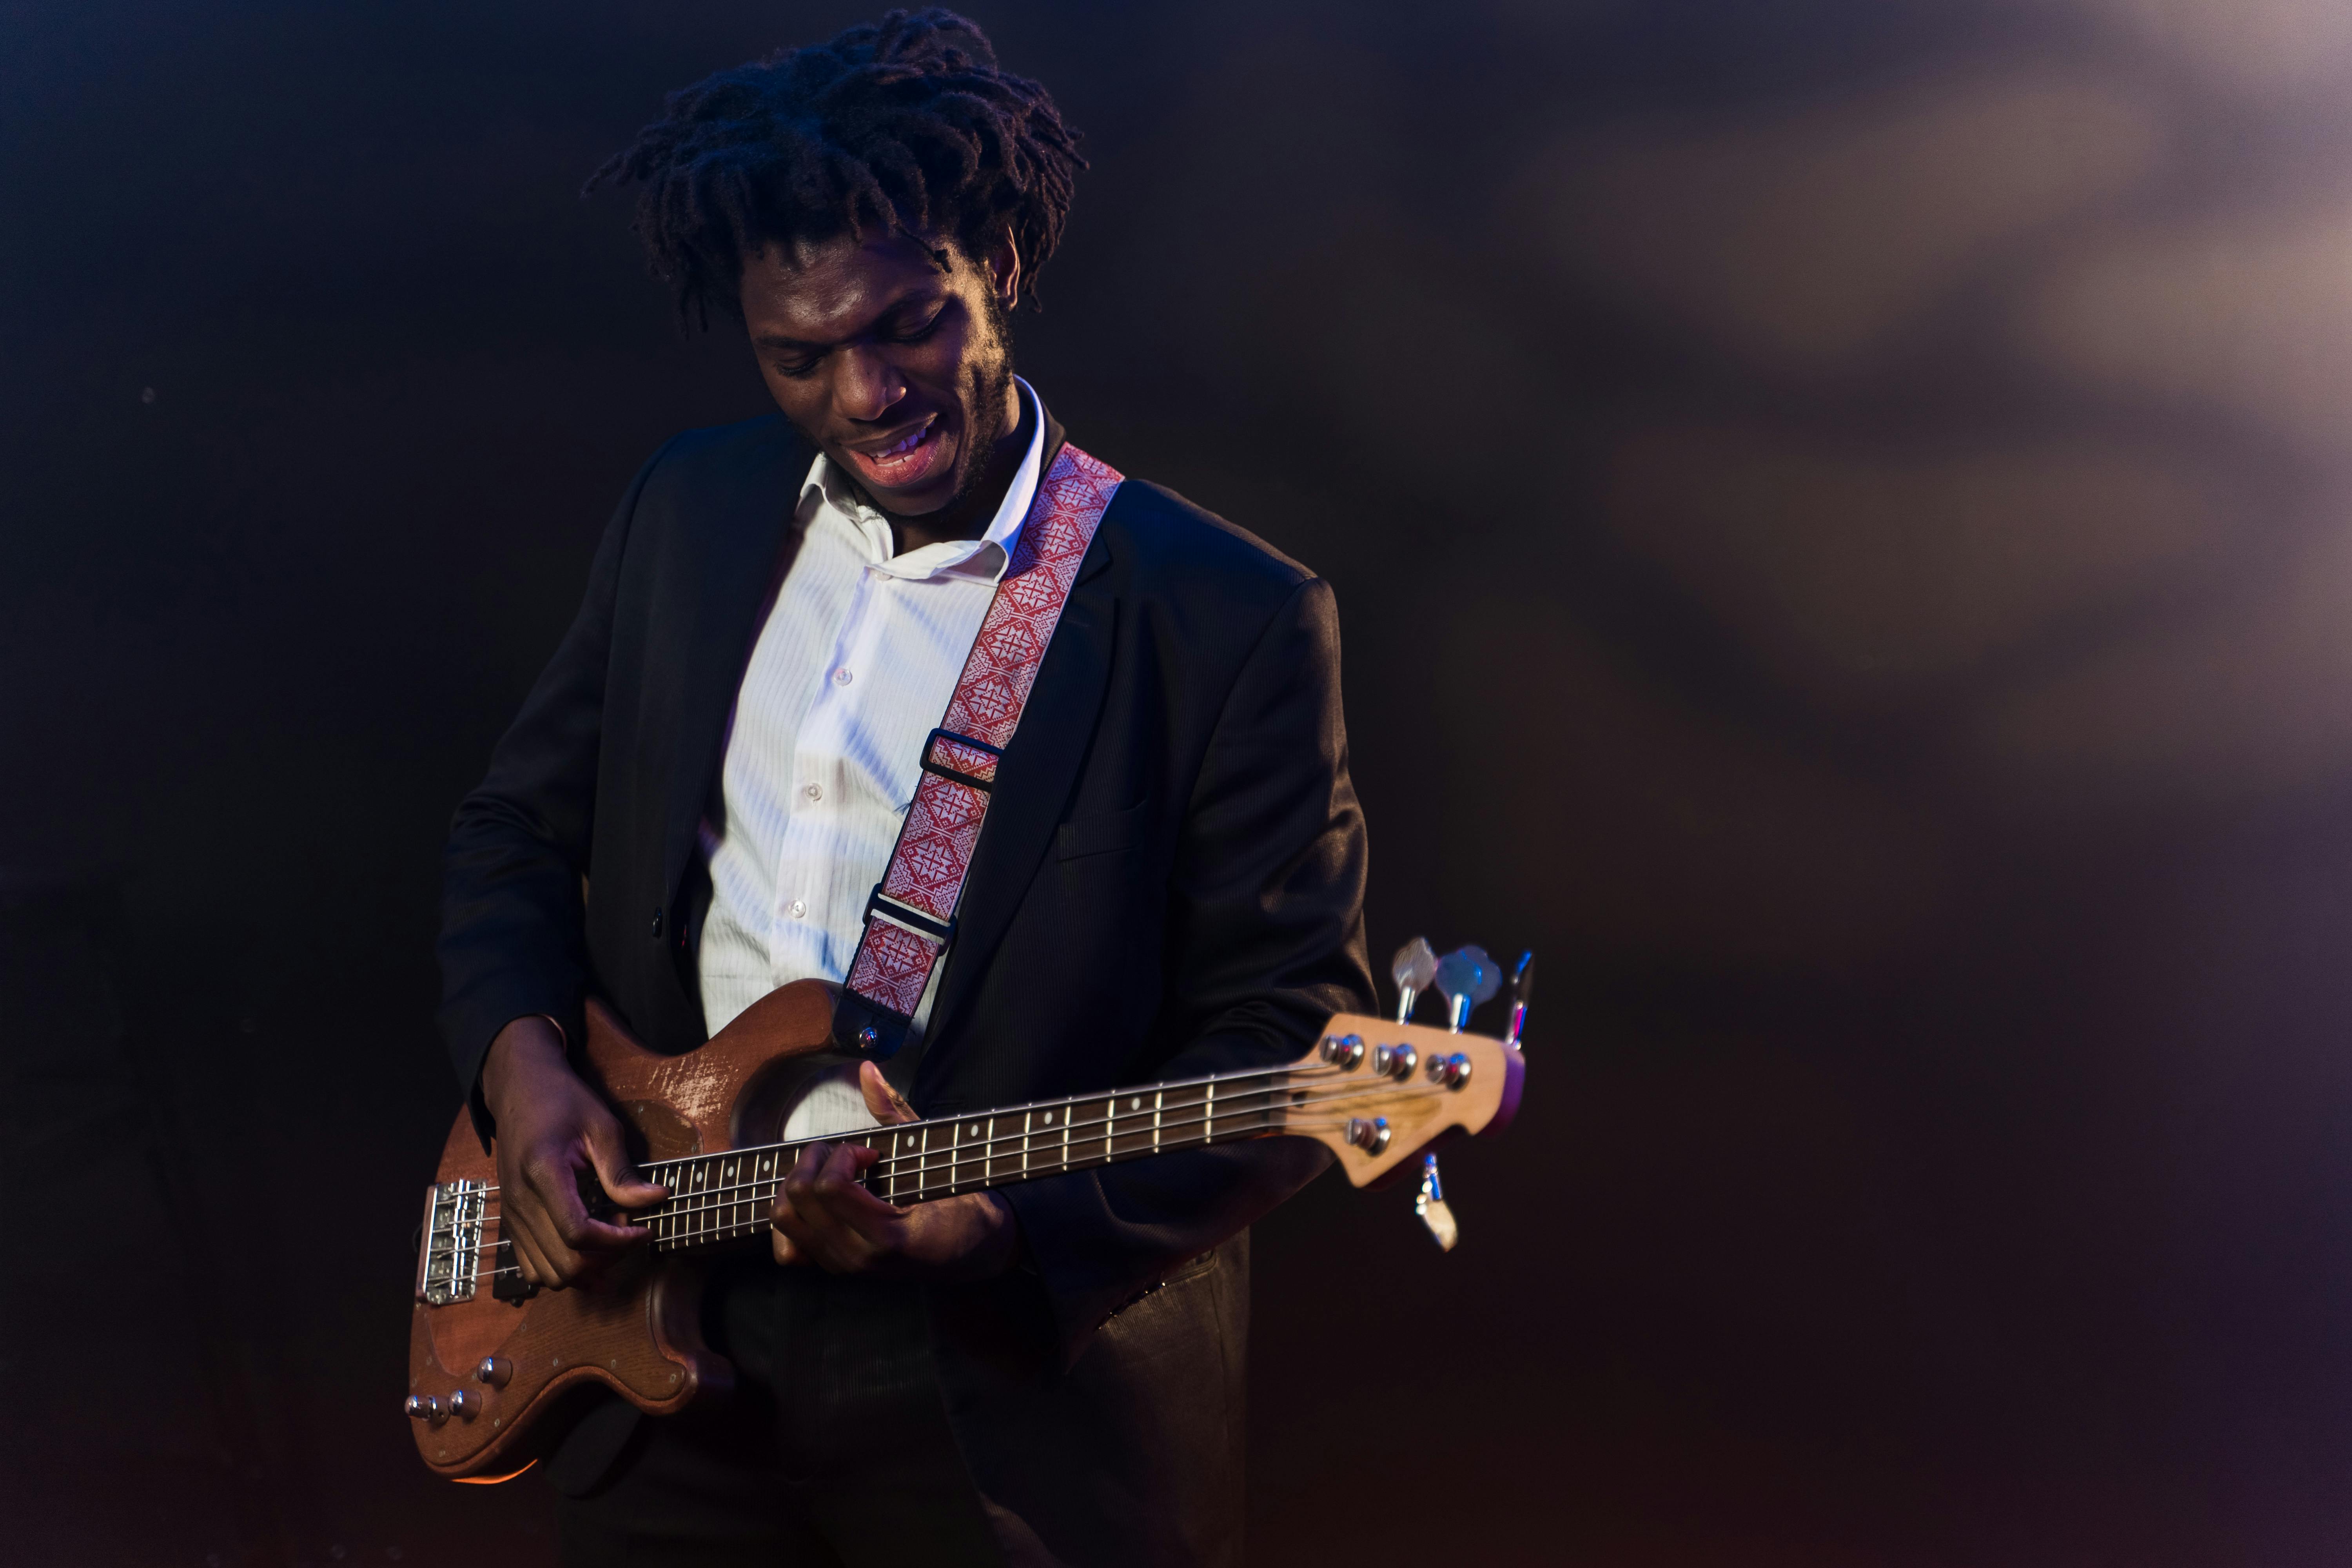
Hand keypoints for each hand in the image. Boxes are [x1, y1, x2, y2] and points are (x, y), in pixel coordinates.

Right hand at [480, 1015, 666, 1288]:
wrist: (519, 1090)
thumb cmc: (562, 1102)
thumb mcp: (601, 1126)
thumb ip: (622, 1171)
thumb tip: (657, 1199)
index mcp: (544, 1173)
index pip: (578, 1232)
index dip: (617, 1242)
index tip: (644, 1230)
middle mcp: (521, 1201)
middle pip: (564, 1262)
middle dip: (606, 1259)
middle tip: (630, 1234)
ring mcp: (511, 1215)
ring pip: (547, 1274)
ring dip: (586, 1270)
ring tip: (610, 1243)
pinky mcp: (510, 1221)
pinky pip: (531, 1268)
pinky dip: (562, 1269)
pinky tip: (587, 1251)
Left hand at [769, 1062, 1019, 1279]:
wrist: (972, 1251)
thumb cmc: (959, 1203)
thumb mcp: (934, 1155)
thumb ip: (894, 1111)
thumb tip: (866, 1069)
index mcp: (886, 1236)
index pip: (829, 1189)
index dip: (844, 1155)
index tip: (869, 1152)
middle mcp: (856, 1257)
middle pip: (797, 1200)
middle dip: (814, 1162)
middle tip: (843, 1155)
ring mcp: (841, 1266)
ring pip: (782, 1219)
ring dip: (798, 1184)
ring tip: (828, 1173)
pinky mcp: (832, 1267)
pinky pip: (786, 1248)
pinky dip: (793, 1217)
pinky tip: (818, 1200)